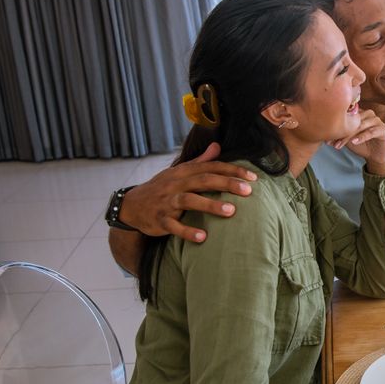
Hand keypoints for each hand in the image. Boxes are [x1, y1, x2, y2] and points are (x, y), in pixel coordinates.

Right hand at [118, 142, 255, 242]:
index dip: (232, 171)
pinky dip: (187, 231)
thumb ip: (199, 161)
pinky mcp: (160, 219)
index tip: (253, 177)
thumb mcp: (178, 172)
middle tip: (248, 191)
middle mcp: (176, 184)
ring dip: (210, 206)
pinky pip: (174, 226)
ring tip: (231, 211)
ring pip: (189, 201)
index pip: (210, 167)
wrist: (131, 206)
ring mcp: (167, 202)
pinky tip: (203, 237)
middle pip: (203, 180)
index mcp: (183, 172)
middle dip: (227, 184)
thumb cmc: (162, 188)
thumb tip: (217, 146)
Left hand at [329, 109, 384, 175]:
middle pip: (353, 121)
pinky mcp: (383, 129)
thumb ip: (340, 133)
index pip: (346, 116)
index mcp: (359, 113)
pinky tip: (354, 142)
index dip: (336, 125)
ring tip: (340, 144)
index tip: (326, 136)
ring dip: (349, 136)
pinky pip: (371, 131)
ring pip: (361, 126)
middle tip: (331, 142)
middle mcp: (368, 114)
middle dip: (341, 132)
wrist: (376, 156)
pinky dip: (362, 137)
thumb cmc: (361, 145)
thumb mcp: (348, 139)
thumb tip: (324, 132)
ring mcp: (376, 120)